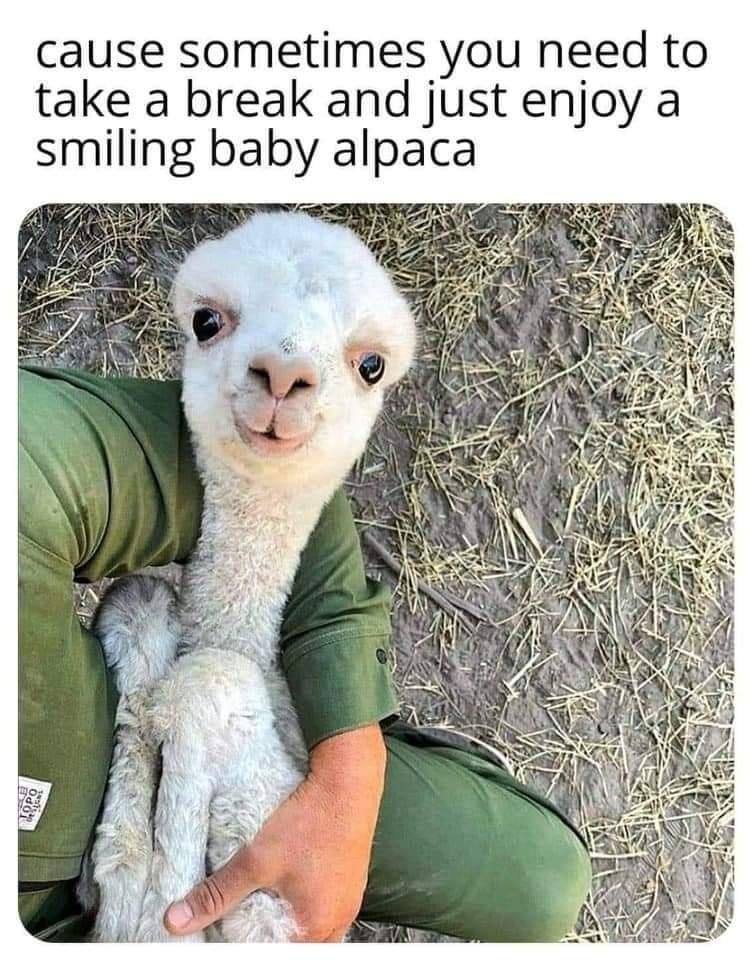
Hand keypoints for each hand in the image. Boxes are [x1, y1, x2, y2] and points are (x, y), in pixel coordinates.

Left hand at [164, 724, 386, 941]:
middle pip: (300, 945)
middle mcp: (338, 920)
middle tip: (248, 920)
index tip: (233, 927)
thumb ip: (217, 893)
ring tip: (270, 904)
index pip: (275, 952)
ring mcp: (350, 900)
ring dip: (292, 922)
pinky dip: (307, 905)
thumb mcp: (256, 858)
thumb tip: (177, 921)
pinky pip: (328, 908)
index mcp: (316, 927)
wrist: (350, 781)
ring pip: (317, 930)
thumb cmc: (310, 821)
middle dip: (273, 936)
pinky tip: (295, 886)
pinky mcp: (352, 880)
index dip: (250, 942)